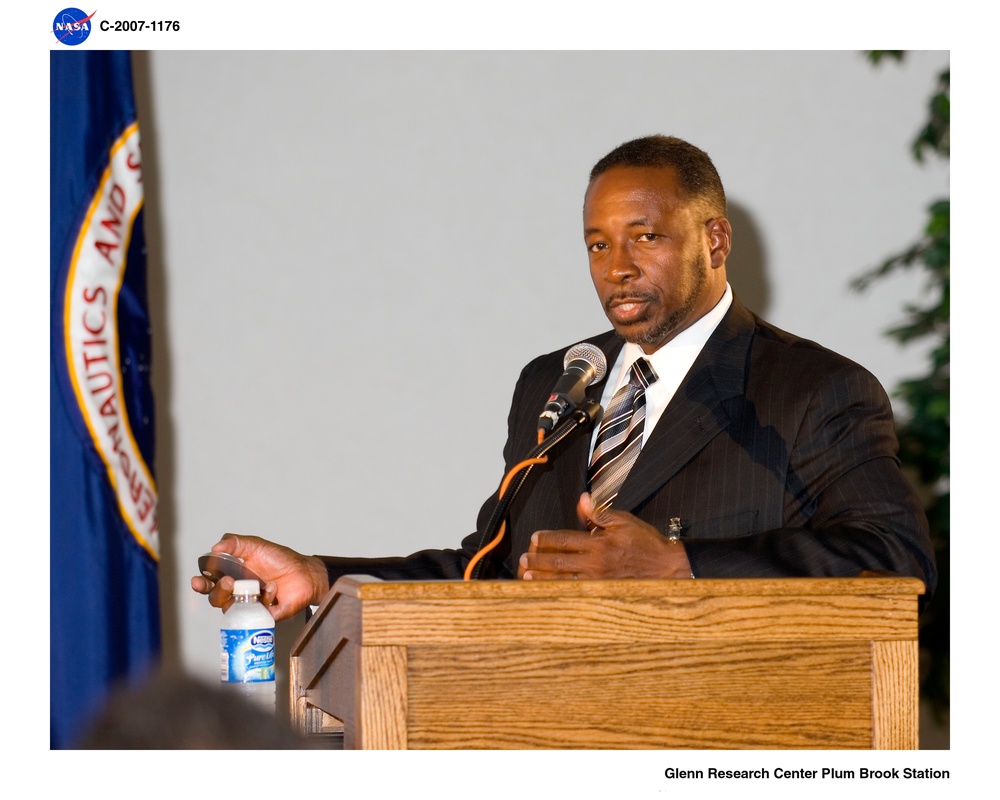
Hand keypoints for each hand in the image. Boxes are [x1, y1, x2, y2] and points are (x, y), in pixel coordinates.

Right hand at [190, 533, 329, 620]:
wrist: (305, 572)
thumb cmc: (280, 560)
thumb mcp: (256, 546)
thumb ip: (235, 543)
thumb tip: (215, 547)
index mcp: (232, 576)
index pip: (210, 583)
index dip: (201, 584)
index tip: (197, 581)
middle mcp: (238, 593)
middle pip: (216, 599)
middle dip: (218, 592)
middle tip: (228, 583)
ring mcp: (250, 606)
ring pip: (232, 611)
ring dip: (238, 599)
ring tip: (252, 588)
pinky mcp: (264, 616)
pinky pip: (257, 614)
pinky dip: (265, 599)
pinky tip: (273, 588)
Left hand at [517, 493, 691, 579]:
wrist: (667, 568)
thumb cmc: (646, 543)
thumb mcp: (624, 521)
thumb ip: (599, 513)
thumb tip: (582, 501)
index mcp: (599, 544)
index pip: (565, 540)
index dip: (547, 539)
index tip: (534, 538)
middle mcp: (595, 564)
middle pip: (559, 562)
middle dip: (538, 561)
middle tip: (523, 559)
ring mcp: (598, 581)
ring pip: (564, 581)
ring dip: (543, 579)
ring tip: (526, 577)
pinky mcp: (603, 593)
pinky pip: (576, 594)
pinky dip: (560, 592)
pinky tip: (549, 593)